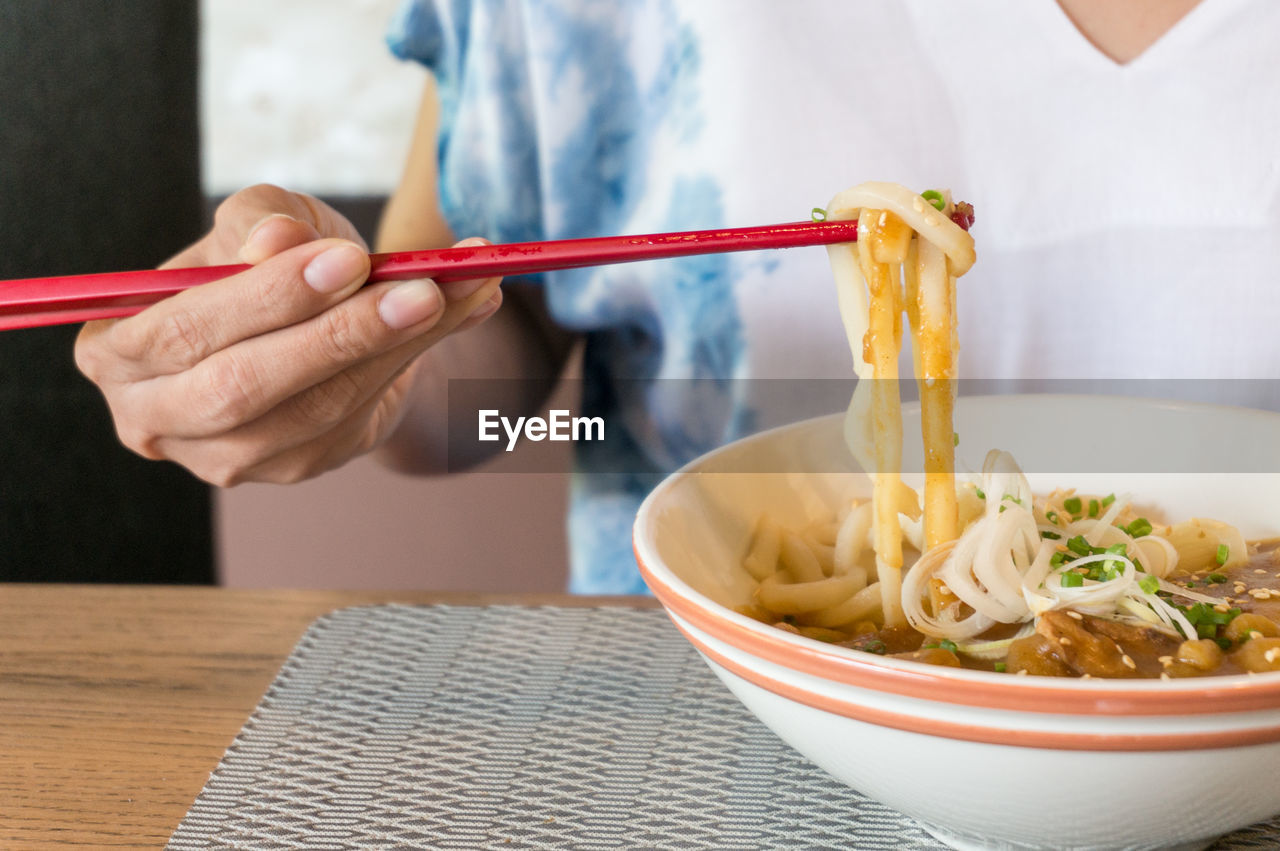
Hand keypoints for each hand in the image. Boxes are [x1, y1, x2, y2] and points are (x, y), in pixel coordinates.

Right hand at [75, 184, 502, 484]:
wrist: (310, 313)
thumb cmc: (264, 262)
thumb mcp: (255, 220)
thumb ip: (263, 220)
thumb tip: (280, 239)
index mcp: (116, 350)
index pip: (186, 329)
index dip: (268, 296)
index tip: (347, 258)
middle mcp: (156, 417)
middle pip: (245, 386)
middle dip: (339, 335)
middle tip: (421, 290)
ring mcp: (225, 456)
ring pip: (315, 408)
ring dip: (399, 347)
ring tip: (462, 290)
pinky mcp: (292, 467)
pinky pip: (357, 416)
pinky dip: (419, 358)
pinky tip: (468, 308)